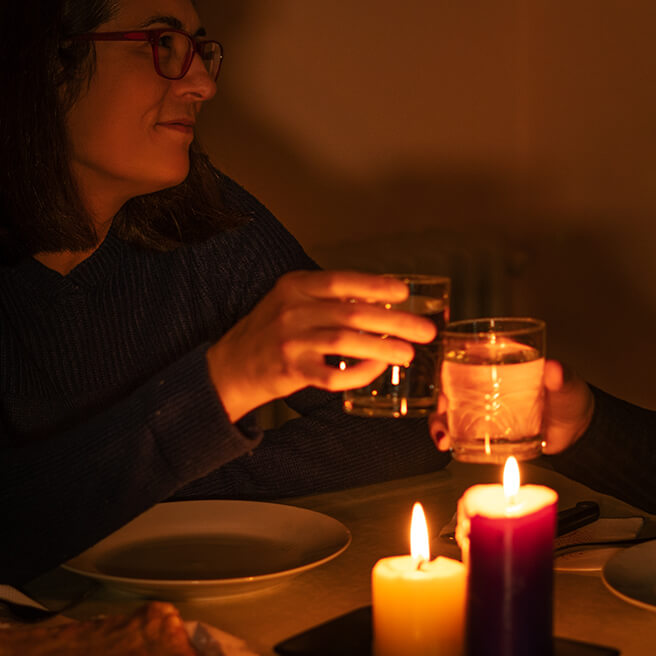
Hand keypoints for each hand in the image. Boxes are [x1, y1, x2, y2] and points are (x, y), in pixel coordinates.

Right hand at [206, 270, 436, 421]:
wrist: (230, 366)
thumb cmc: (271, 331)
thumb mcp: (292, 301)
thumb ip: (328, 298)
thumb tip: (382, 299)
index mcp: (295, 286)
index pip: (342, 280)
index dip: (376, 285)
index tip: (404, 292)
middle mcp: (292, 310)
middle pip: (353, 313)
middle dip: (395, 321)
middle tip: (424, 330)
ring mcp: (291, 341)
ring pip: (347, 342)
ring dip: (383, 348)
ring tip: (409, 353)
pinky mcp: (291, 371)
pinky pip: (333, 375)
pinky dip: (359, 373)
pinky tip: (377, 370)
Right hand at [428, 358, 594, 454]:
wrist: (575, 432)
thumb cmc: (570, 398)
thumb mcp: (567, 384)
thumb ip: (561, 377)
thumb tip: (554, 369)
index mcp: (506, 359)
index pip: (473, 350)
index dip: (453, 355)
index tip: (444, 366)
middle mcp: (489, 379)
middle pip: (453, 380)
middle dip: (441, 393)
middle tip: (443, 408)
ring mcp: (485, 404)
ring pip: (451, 406)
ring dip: (439, 419)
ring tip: (442, 435)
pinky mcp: (486, 427)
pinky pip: (460, 428)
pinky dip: (448, 435)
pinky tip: (445, 444)